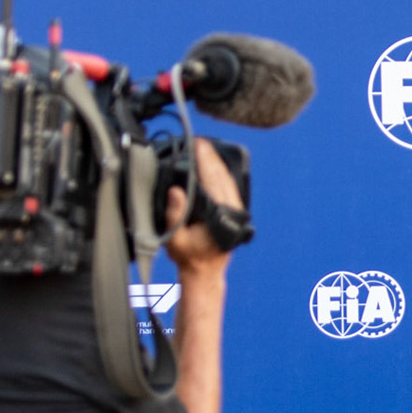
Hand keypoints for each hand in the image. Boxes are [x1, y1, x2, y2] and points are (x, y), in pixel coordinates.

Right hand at [164, 138, 244, 274]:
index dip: (205, 160)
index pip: (214, 179)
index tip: (198, 144)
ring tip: (205, 149)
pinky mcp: (235, 212)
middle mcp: (232, 210)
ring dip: (216, 163)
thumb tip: (177, 192)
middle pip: (223, 176)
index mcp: (221, 215)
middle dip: (211, 157)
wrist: (205, 271)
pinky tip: (213, 166)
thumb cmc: (190, 257)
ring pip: (228, 180)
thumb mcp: (175, 239)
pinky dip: (221, 174)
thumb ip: (175, 216)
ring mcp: (236, 211)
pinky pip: (229, 187)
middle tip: (199, 141)